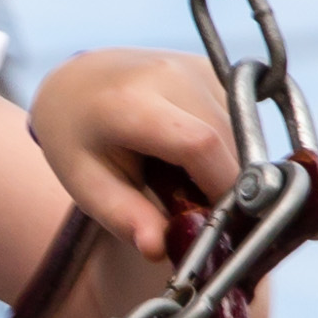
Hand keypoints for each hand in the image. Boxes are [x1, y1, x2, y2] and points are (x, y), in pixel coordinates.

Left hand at [27, 48, 239, 259]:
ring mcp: (194, 67)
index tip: (220, 225)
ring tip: (180, 177)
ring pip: (239, 135)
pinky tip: (189, 155)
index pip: (198, 144)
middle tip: (194, 212)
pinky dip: (225, 149)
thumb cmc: (79, 141)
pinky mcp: (212, 70)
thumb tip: (159, 250)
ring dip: (225, 169)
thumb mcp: (88, 185)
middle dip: (224, 188)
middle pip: (226, 143)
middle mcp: (169, 75)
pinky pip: (238, 121)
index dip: (220, 188)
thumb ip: (125, 218)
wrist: (78, 85)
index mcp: (128, 102)